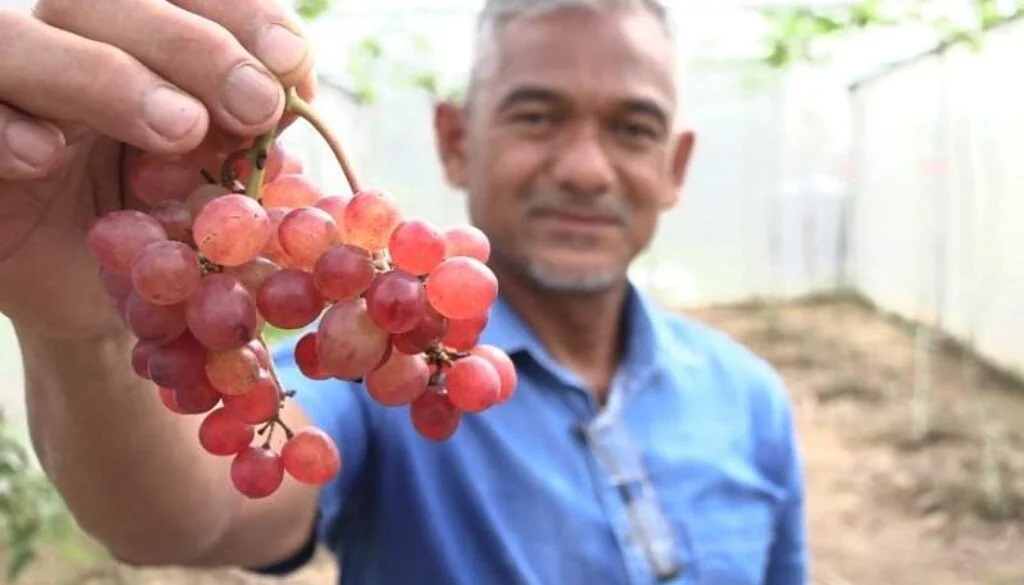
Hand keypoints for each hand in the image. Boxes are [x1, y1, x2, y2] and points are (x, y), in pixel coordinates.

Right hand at [0, 0, 314, 338]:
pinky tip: (47, 156)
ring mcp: (5, 94)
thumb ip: (246, 128)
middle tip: (254, 104)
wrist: (99, 300)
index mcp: (135, 41)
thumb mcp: (221, 179)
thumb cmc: (168, 228)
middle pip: (100, 0)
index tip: (290, 62)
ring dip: (105, 77)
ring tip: (179, 129)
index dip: (236, 10)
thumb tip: (290, 83)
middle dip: (192, 47)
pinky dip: (2, 127)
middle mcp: (62, 48)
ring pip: (13, 40)